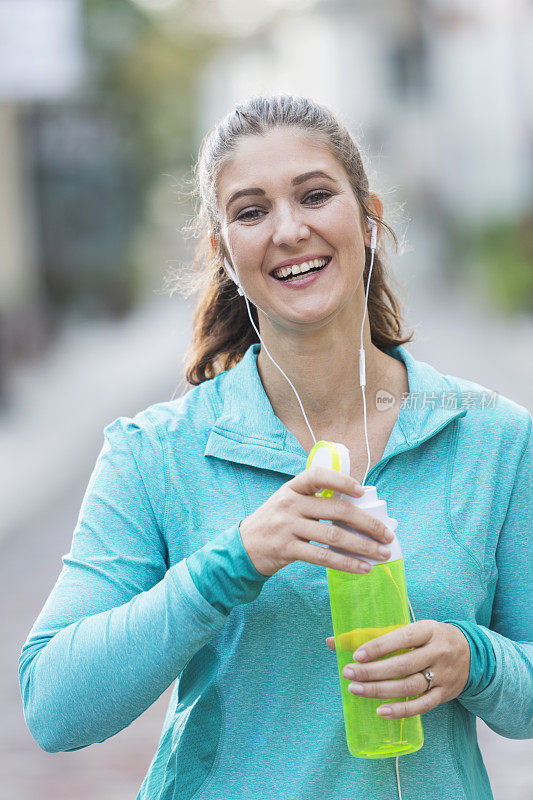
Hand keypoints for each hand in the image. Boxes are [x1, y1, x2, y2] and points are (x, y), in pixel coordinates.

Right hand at [238, 466, 394, 576]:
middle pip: (336, 510)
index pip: (318, 476)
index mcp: (292, 488)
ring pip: (333, 536)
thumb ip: (314, 502)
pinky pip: (323, 556)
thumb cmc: (274, 524)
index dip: (341, 481)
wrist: (242, 548)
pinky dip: (346, 563)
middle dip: (367, 523)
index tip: (362, 490)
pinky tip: (362, 568)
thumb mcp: (288, 504)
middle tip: (387, 534)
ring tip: (381, 554)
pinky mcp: (287, 549)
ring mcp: (287, 526)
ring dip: (362, 546)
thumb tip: (357, 510)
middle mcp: (289, 504)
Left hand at [326, 620, 469, 717]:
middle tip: (349, 674)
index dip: (379, 647)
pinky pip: (422, 705)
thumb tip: (334, 641)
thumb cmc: (430, 638)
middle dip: (373, 671)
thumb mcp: (411, 630)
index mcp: (428, 630)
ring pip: (410, 686)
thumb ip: (376, 635)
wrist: (471, 652)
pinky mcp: (445, 694)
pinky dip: (401, 710)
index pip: (402, 638)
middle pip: (403, 665)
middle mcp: (438, 652)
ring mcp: (443, 675)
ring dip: (381, 690)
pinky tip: (381, 711)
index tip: (357, 655)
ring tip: (356, 690)